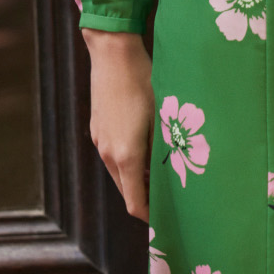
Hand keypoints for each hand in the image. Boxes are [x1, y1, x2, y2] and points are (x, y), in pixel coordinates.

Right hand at [84, 28, 155, 221]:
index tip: (167, 220)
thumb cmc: (144, 82)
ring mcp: (99, 140)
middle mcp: (108, 153)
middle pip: (126, 191)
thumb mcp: (163, 117)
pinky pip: (111, 156)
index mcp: (127, 156)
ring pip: (119, 173)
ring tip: (162, 172)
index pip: (135, 203)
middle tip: (170, 199)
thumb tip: (177, 171)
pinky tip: (145, 148)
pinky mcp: (96, 129)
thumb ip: (166, 148)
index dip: (151, 217)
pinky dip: (127, 163)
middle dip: (146, 199)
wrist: (113, 53)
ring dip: (137, 179)